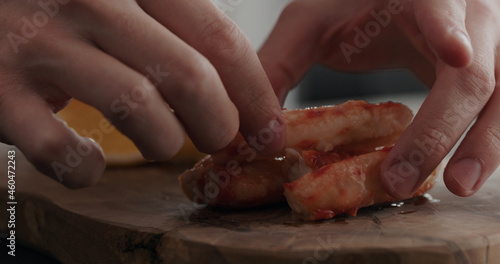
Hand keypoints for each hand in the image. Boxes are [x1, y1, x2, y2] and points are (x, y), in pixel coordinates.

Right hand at [0, 0, 284, 187]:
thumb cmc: (67, 4)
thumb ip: (178, 26)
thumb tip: (243, 84)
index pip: (219, 39)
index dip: (254, 93)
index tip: (268, 129)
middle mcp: (90, 0)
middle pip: (189, 75)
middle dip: (220, 123)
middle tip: (219, 139)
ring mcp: (39, 41)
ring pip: (137, 107)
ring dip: (164, 142)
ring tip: (163, 143)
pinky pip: (59, 147)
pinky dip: (85, 168)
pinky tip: (89, 163)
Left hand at [259, 0, 499, 197]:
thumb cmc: (352, 2)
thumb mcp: (311, 22)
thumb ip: (280, 62)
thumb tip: (255, 127)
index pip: (444, 5)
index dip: (449, 29)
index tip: (454, 56)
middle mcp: (467, 16)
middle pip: (474, 74)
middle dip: (439, 129)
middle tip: (402, 178)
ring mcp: (489, 43)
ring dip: (484, 142)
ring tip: (458, 184)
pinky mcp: (494, 68)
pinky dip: (486, 139)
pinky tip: (465, 168)